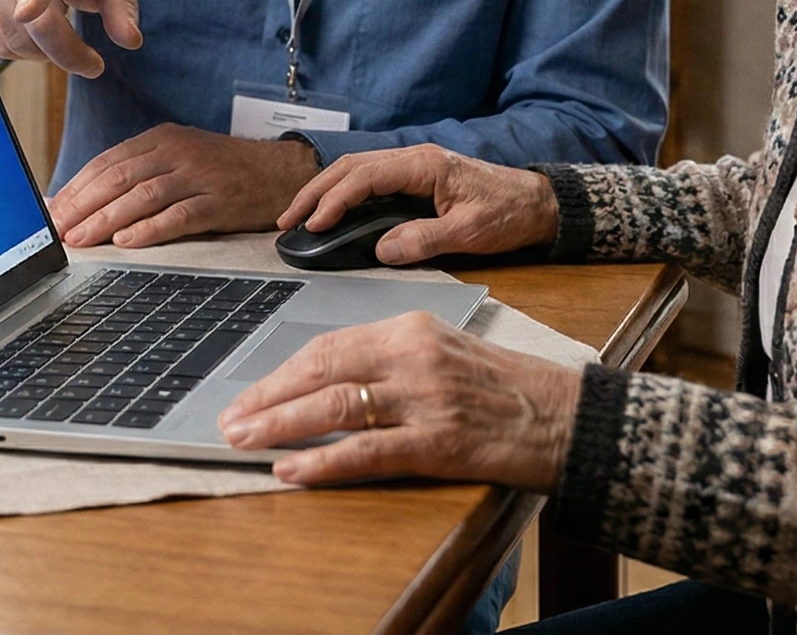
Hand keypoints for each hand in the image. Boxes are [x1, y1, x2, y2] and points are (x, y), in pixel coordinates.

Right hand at [0, 0, 142, 78]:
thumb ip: (122, 4)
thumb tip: (130, 40)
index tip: (28, 13)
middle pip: (35, 23)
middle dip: (68, 53)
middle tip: (94, 65)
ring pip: (15, 40)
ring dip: (45, 54)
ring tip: (62, 36)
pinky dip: (22, 52)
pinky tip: (36, 35)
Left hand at [50, 123, 320, 247]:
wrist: (279, 172)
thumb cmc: (221, 170)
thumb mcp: (177, 158)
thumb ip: (135, 174)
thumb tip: (82, 201)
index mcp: (161, 139)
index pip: (108, 162)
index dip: (76, 188)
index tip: (53, 212)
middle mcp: (177, 152)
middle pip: (119, 178)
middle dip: (83, 206)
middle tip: (59, 231)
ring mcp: (199, 175)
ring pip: (143, 196)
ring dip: (107, 220)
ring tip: (82, 240)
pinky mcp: (220, 201)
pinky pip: (179, 215)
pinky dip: (150, 229)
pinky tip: (128, 241)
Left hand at [216, 312, 581, 488]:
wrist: (566, 416)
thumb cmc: (503, 387)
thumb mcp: (443, 351)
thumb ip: (389, 359)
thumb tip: (325, 384)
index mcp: (410, 327)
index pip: (329, 343)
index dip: (282, 371)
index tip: (250, 391)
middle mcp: (413, 355)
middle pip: (321, 369)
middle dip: (268, 396)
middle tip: (230, 418)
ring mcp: (426, 398)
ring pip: (335, 406)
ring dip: (281, 425)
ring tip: (245, 441)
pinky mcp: (439, 442)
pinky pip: (367, 452)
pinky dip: (323, 462)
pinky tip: (292, 470)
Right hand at [277, 144, 559, 265]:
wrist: (538, 204)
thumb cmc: (509, 214)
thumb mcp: (469, 232)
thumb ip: (425, 240)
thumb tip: (382, 250)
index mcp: (424, 165)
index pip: (365, 176)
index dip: (334, 199)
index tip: (313, 223)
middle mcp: (414, 159)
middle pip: (351, 167)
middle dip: (315, 191)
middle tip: (287, 219)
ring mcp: (413, 167)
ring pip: (356, 171)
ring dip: (324, 191)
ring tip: (298, 216)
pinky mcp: (415, 179)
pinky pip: (369, 181)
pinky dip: (343, 193)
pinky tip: (330, 211)